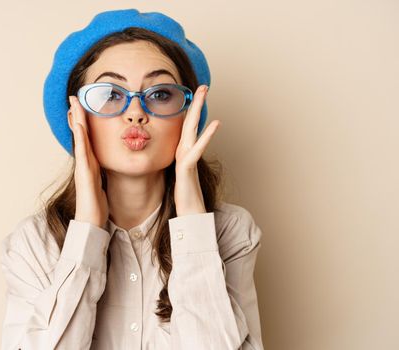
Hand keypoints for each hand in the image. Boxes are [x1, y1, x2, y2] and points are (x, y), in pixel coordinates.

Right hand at [68, 96, 108, 227]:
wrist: (90, 222)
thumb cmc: (97, 206)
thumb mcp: (102, 184)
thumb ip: (103, 174)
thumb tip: (108, 165)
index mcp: (90, 164)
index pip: (87, 138)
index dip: (85, 122)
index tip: (84, 105)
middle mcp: (84, 163)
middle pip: (80, 134)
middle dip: (77, 115)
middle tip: (74, 97)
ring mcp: (82, 167)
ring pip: (79, 140)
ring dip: (76, 121)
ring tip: (74, 104)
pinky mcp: (84, 174)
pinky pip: (82, 152)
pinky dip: (80, 138)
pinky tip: (79, 126)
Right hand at [174, 85, 219, 215]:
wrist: (187, 214)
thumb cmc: (190, 195)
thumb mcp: (191, 173)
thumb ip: (191, 160)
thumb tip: (193, 152)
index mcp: (184, 152)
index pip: (189, 126)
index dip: (193, 110)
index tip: (199, 94)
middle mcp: (183, 152)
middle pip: (190, 123)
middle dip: (196, 103)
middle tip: (203, 86)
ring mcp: (184, 159)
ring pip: (191, 130)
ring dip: (197, 111)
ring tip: (203, 94)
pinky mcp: (186, 169)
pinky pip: (196, 150)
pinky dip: (206, 136)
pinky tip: (216, 124)